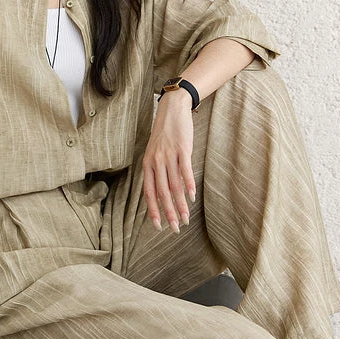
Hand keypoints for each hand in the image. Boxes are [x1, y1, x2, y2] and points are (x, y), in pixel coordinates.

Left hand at [143, 90, 195, 231]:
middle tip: (175, 229)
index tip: (158, 226)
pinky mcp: (182, 149)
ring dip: (180, 205)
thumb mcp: (155, 153)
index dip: (153, 211)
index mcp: (148, 165)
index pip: (149, 193)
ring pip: (174, 185)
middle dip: (168, 213)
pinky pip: (184, 170)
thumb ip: (157, 171)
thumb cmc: (165, 134)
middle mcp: (156, 162)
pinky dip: (189, 185)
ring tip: (186, 219)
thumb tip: (163, 192)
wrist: (172, 109)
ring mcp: (168, 155)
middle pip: (162, 193)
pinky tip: (192, 197)